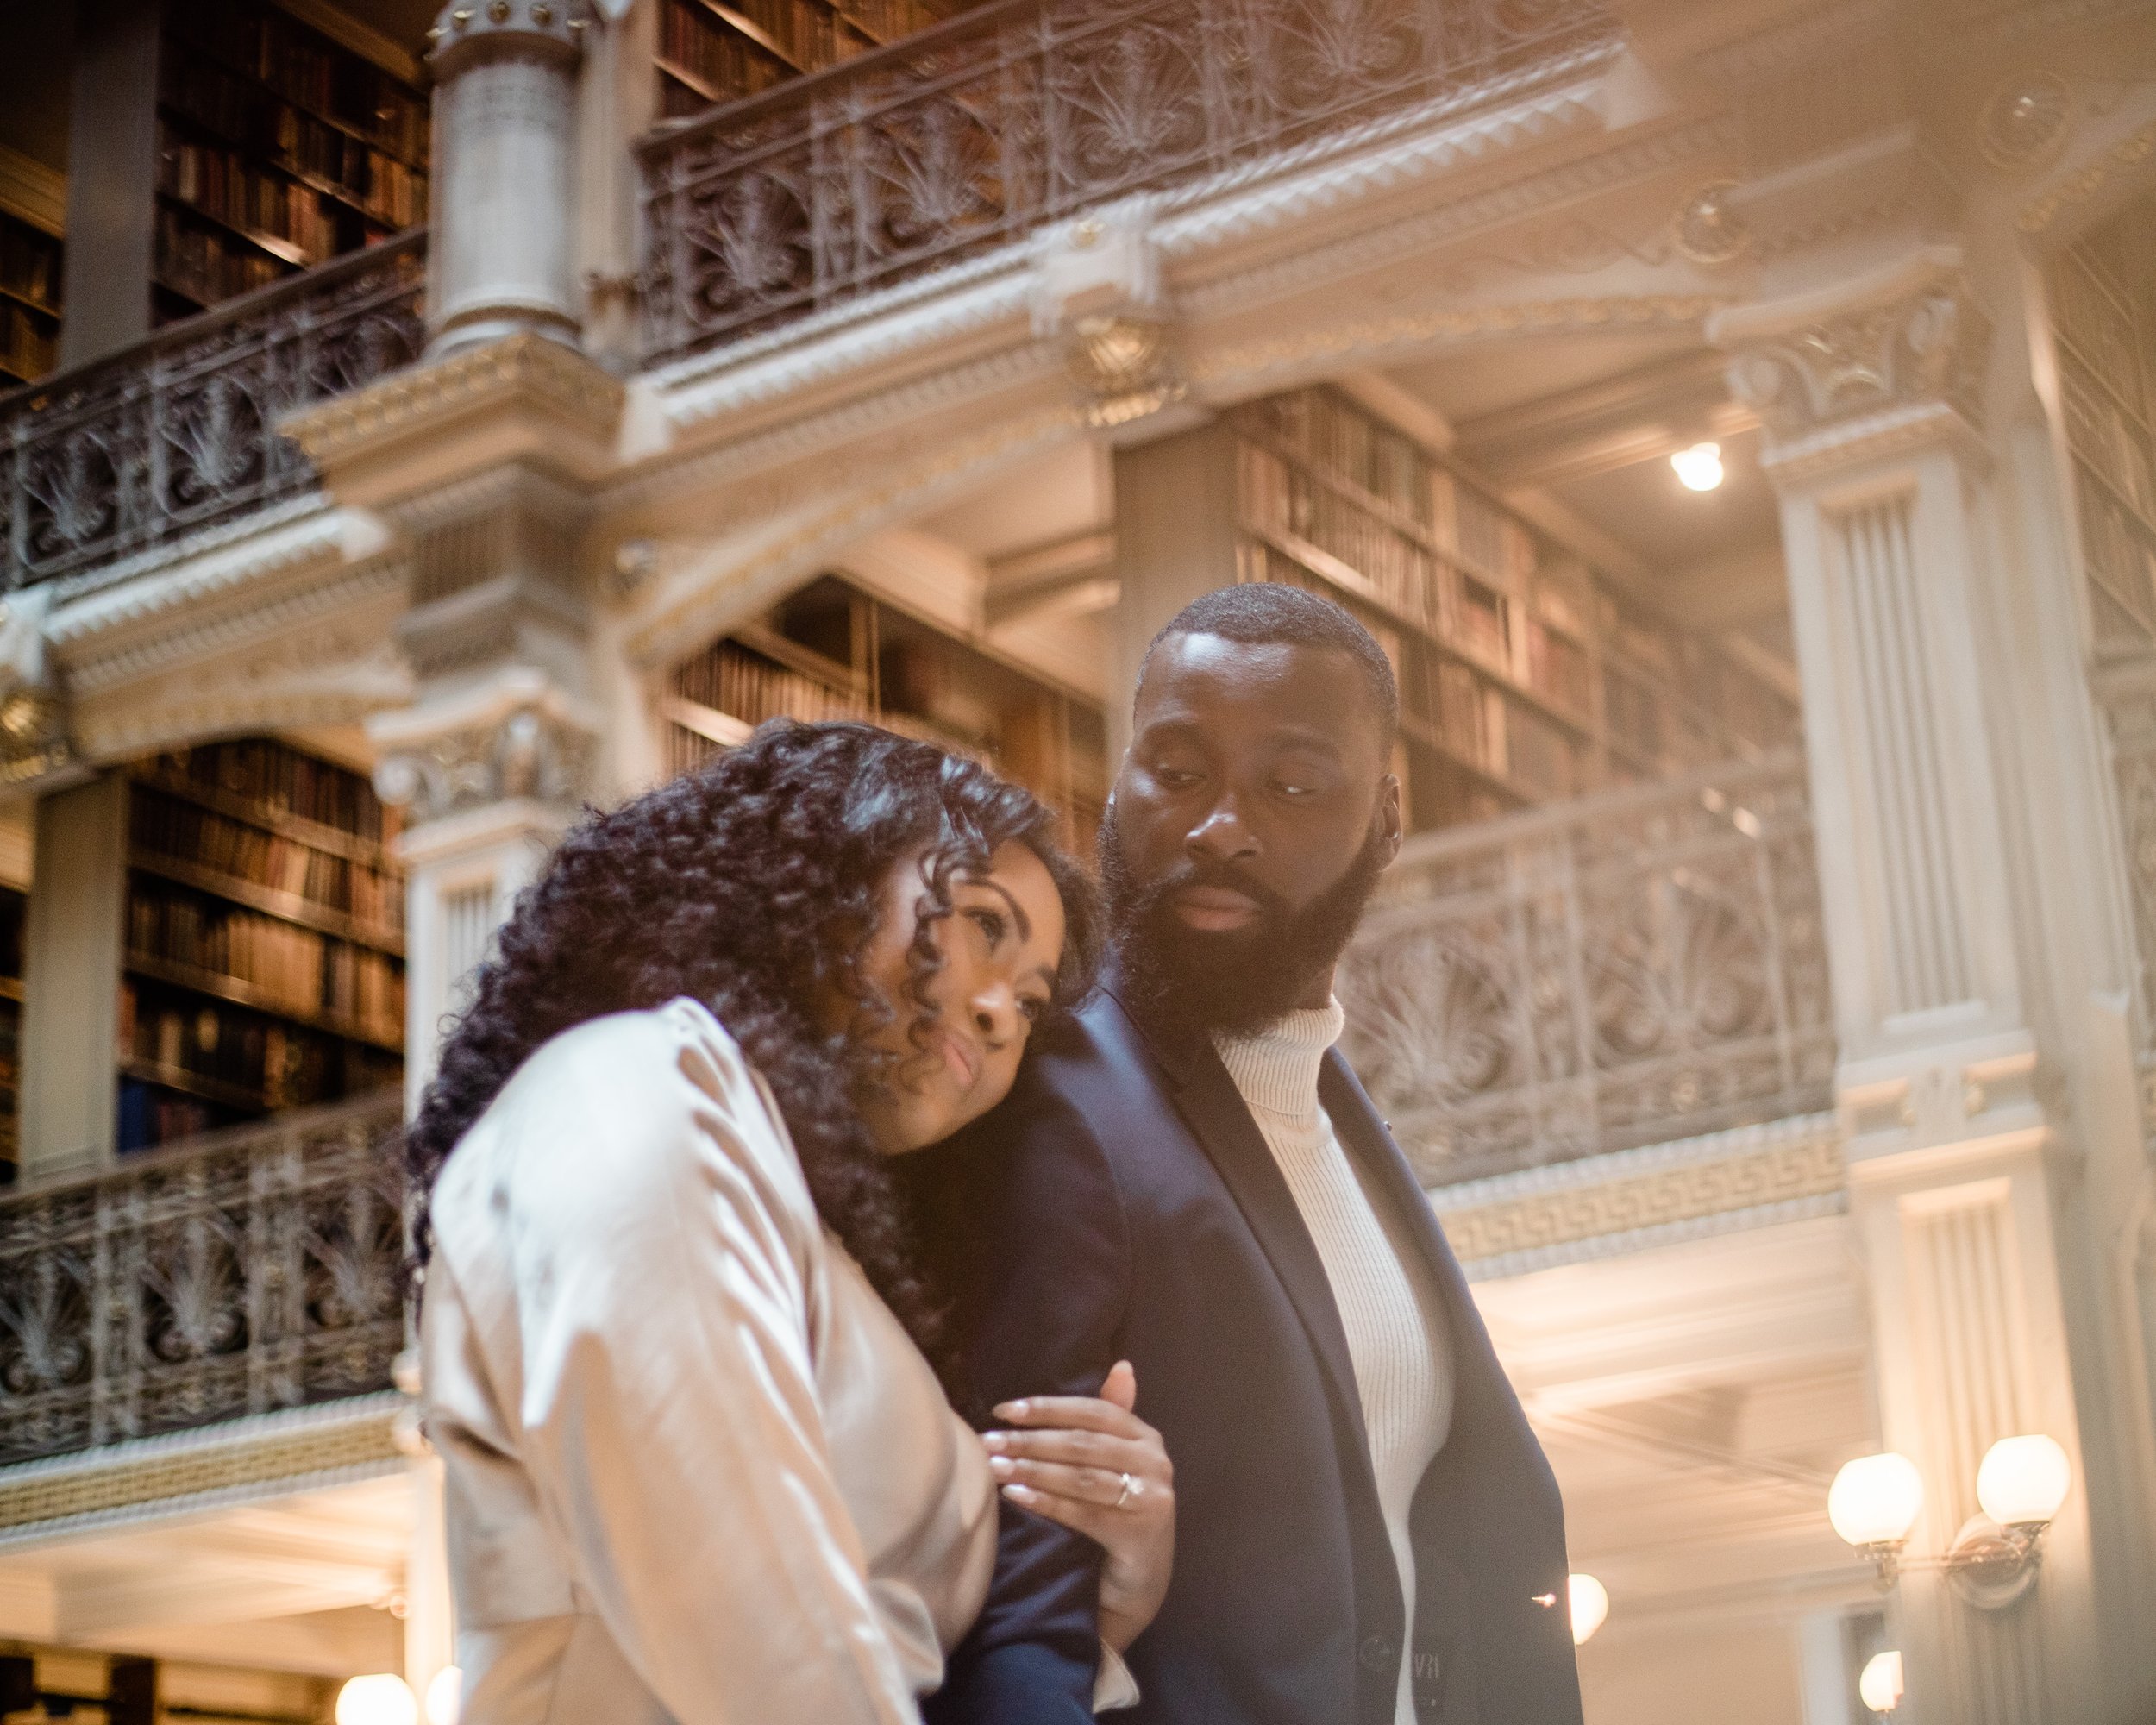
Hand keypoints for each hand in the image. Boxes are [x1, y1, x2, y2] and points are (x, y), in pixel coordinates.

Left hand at [984, 1361, 1175, 1653]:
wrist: (1139, 1583)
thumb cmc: (1117, 1515)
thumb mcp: (1116, 1464)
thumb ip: (1110, 1419)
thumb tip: (1121, 1365)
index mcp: (1146, 1437)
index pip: (1093, 1411)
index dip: (1047, 1408)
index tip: (1004, 1410)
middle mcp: (1155, 1462)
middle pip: (1082, 1444)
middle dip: (1031, 1440)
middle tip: (989, 1441)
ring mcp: (1151, 1498)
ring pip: (1081, 1476)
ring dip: (1032, 1469)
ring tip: (995, 1467)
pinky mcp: (1139, 1533)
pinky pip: (1083, 1512)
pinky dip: (1046, 1501)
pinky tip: (1015, 1494)